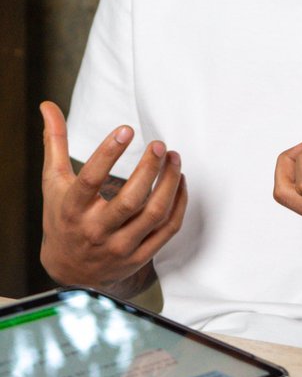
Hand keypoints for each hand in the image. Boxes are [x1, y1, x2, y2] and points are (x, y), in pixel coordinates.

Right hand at [39, 101, 186, 290]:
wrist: (70, 271)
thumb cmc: (63, 217)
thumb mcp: (54, 183)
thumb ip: (55, 143)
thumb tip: (47, 106)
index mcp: (73, 210)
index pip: (91, 180)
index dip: (108, 153)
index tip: (126, 129)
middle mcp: (96, 231)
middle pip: (129, 200)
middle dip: (149, 169)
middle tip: (160, 144)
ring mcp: (120, 246)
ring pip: (154, 214)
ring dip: (169, 182)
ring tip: (174, 157)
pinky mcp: (139, 256)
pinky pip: (167, 229)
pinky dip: (178, 203)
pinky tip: (179, 180)